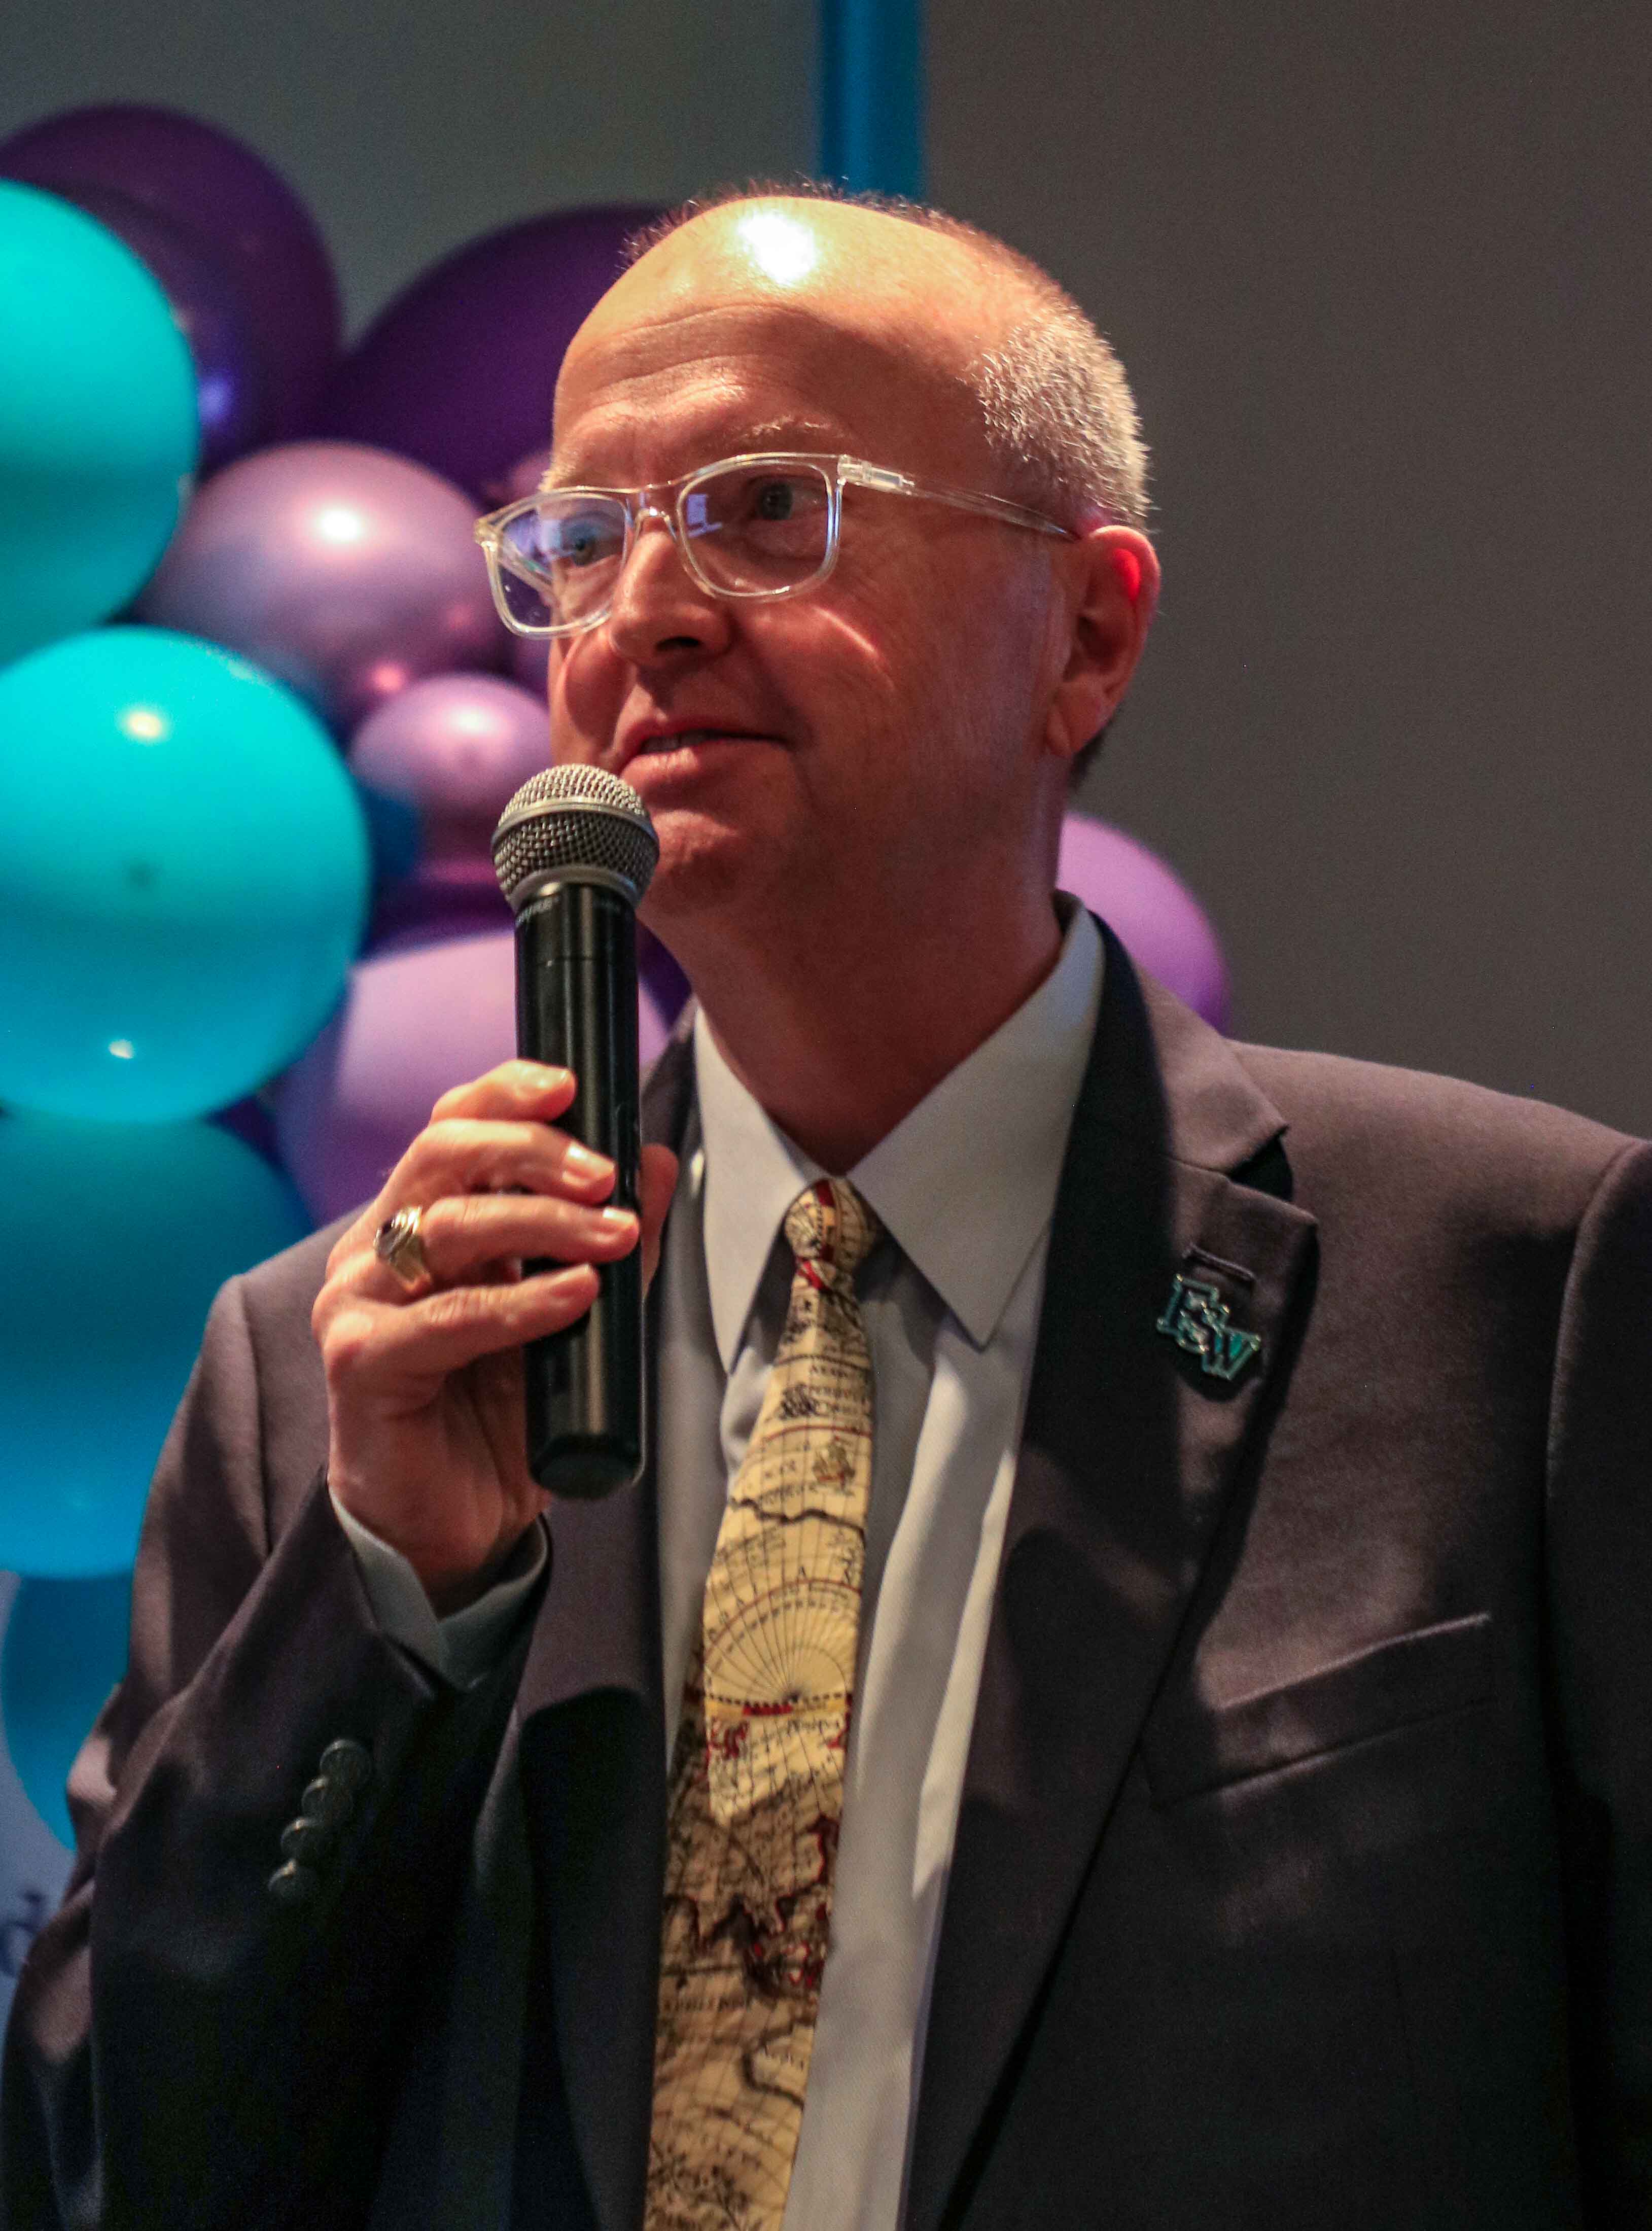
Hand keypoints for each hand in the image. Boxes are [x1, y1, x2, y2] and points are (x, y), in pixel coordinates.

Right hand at [312, 1060, 678, 1611]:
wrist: (453, 1525)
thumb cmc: (501, 1414)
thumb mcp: (571, 1313)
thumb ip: (609, 1238)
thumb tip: (656, 1160)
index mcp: (415, 1221)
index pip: (448, 1126)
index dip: (504, 1094)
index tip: (572, 1085)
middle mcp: (374, 1248)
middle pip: (442, 1156)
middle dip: (532, 1152)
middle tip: (604, 1172)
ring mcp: (358, 1302)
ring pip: (448, 1228)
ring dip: (543, 1223)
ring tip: (613, 1236)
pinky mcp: (360, 1362)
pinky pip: (449, 1318)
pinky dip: (521, 1302)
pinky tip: (577, 1294)